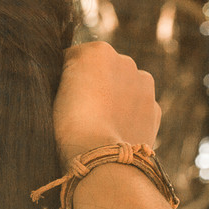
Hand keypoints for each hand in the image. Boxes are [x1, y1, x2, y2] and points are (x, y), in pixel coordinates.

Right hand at [52, 42, 160, 167]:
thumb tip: (69, 81)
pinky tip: (113, 131)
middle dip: (93, 84)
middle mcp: (126, 60)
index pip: (72, 58)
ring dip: (113, 96)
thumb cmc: (68, 125)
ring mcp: (145, 84)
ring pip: (124, 85)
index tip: (57, 96)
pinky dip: (127, 114)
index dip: (62, 77)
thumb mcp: (53, 94)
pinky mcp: (155, 108)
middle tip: (78, 110)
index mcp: (97, 51)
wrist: (101, 157)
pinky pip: (137, 106)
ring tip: (98, 123)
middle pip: (102, 69)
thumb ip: (65, 78)